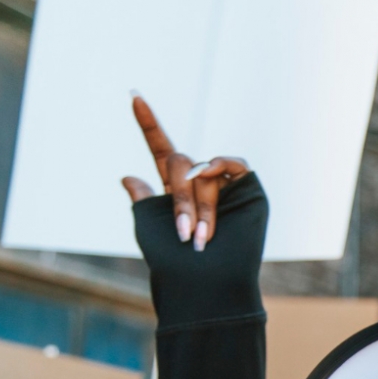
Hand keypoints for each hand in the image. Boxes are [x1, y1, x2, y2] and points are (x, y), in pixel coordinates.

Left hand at [121, 95, 248, 250]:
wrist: (208, 282)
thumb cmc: (175, 262)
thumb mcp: (147, 224)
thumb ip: (141, 197)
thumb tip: (128, 176)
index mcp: (175, 190)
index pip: (161, 149)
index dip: (148, 124)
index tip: (133, 96)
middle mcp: (200, 184)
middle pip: (180, 163)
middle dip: (179, 197)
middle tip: (185, 233)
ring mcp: (225, 187)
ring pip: (204, 172)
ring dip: (200, 205)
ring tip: (203, 237)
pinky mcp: (249, 191)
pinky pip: (233, 164)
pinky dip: (219, 165)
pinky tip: (210, 174)